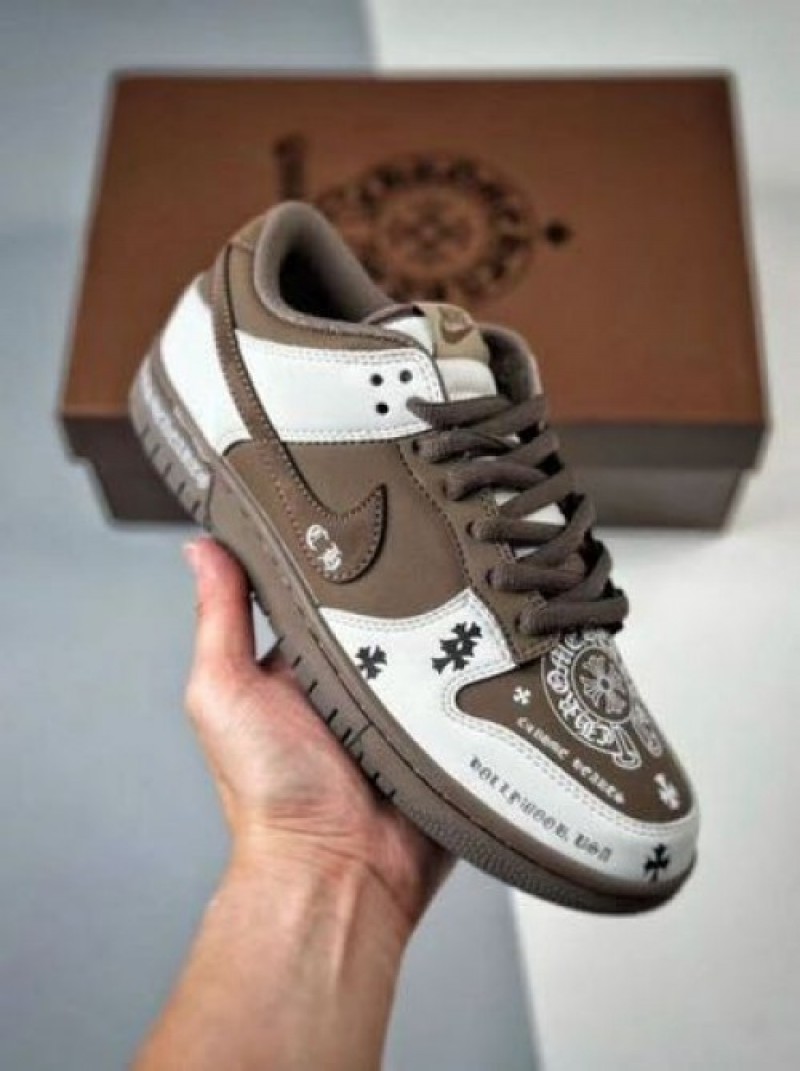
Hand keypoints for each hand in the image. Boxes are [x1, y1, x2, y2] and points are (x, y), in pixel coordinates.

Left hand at [183, 538, 451, 935]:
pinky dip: (478, 667)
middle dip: (407, 583)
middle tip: (427, 543)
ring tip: (464, 587)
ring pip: (437, 641)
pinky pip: (471, 685)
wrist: (337, 871)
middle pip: (388, 610)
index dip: (339, 554)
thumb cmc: (269, 793)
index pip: (325, 590)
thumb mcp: (224, 692)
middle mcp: (355, 678)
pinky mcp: (446, 727)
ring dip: (447, 623)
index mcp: (302, 664)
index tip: (358, 507)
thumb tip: (203, 549)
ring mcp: (404, 703)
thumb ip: (219, 619)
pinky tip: (489, 638)